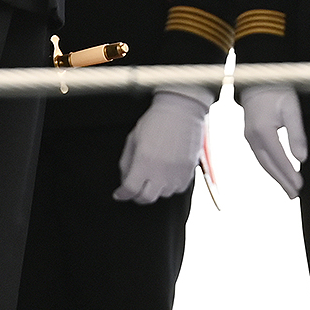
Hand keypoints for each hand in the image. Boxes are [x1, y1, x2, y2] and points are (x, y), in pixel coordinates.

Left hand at [115, 85, 210, 203]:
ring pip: (163, 195)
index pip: (130, 190)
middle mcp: (161, 172)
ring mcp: (176, 173)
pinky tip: (168, 174)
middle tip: (135, 188)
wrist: (181, 111)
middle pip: (146, 198)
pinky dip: (171, 185)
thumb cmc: (156, 121)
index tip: (119, 194)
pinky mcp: (189, 172)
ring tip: (154, 175)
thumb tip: (124, 180)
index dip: (122, 194)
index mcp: (144, 162)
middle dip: (137, 195)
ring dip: (155, 189)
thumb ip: (126, 162)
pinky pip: (178, 189)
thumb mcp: (133, 139)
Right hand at [242, 84, 306, 196]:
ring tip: (288, 189)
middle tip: (294, 195)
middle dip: (282, 182)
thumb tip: (301, 158)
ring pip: (263, 163)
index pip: (279, 158)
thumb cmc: (276, 91)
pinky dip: (270, 167)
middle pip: (268, 166)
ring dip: (276, 177)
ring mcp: (249, 137)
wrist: (258, 80)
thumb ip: (296, 134)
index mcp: (263, 131)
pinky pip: (260, 156)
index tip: (299, 186)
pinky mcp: (249, 135)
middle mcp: (253, 137)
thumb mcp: (291, 109)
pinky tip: (278, 172)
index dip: (289, 174)